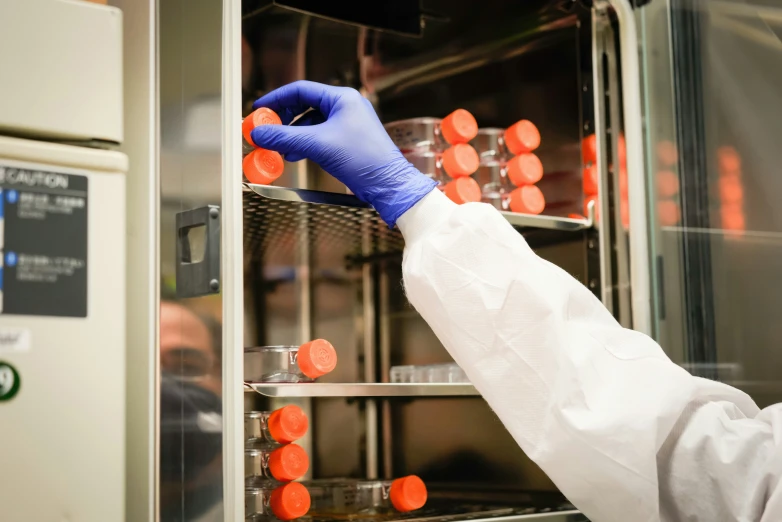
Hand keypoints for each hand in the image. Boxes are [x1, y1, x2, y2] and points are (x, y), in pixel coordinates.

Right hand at [250, 81, 435, 226]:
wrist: (388, 184)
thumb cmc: (363, 159)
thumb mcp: (317, 145)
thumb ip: (285, 137)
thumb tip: (259, 133)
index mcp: (342, 98)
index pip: (300, 90)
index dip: (276, 99)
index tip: (259, 110)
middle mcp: (346, 106)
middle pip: (304, 105)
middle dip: (283, 119)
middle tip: (266, 130)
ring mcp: (348, 124)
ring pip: (311, 123)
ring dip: (293, 134)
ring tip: (279, 147)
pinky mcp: (348, 141)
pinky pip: (319, 136)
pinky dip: (305, 144)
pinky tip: (294, 155)